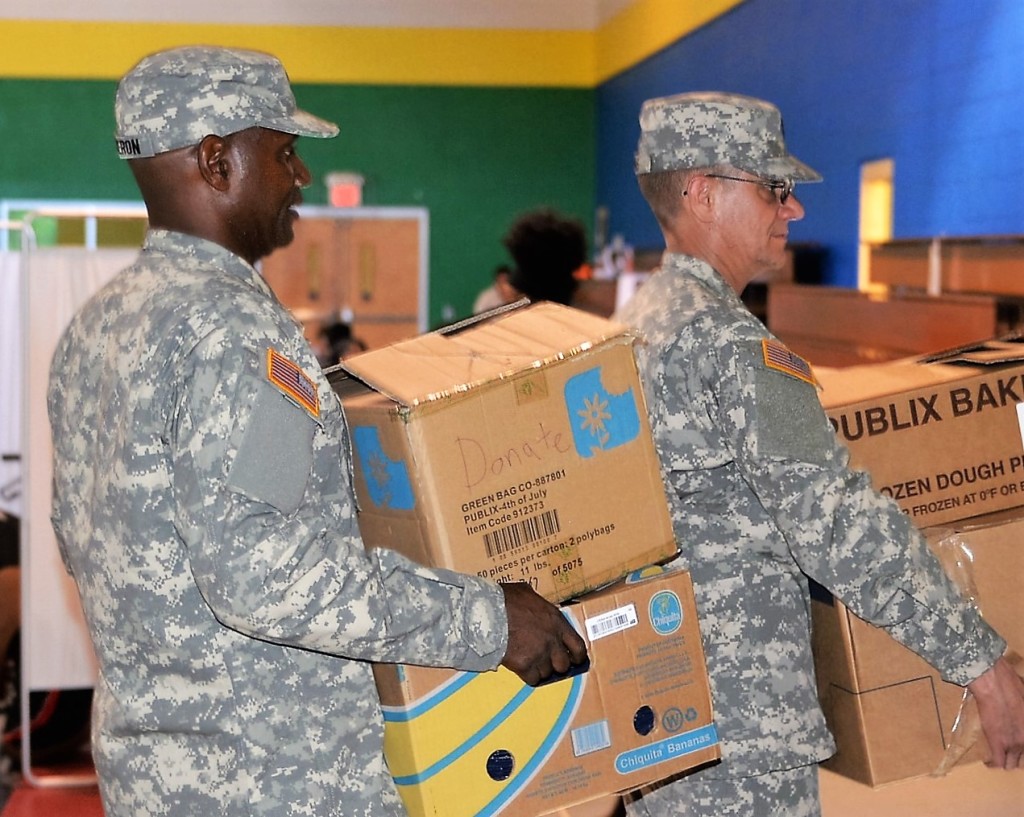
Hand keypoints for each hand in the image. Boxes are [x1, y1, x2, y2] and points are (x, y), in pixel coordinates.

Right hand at [499, 582, 587, 685]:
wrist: (487, 613)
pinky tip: (521, 667)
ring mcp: (539, 655)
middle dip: (556, 664)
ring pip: (547, 673)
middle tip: (548, 660)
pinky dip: (529, 675)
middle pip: (563, 664)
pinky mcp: (524, 666)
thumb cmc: (506, 599)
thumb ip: (538, 604)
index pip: (578, 646)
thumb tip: (537, 605)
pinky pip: (533, 679)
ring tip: (530, 661)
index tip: (575, 659)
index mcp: (557, 622)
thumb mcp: (527, 593)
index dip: (578, 656)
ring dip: (540, 669)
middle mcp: (552, 641)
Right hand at [968, 654, 1023, 769]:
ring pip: (1012, 765)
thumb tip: (1019, 718)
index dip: (1023, 752)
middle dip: (1018, 759)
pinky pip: (998, 763)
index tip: (1019, 751)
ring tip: (1000, 759)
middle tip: (1011, 754)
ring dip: (1006, 762)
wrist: (995, 684)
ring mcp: (1015, 744)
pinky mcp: (998, 743)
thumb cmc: (1012, 686)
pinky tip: (988, 762)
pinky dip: (992, 764)